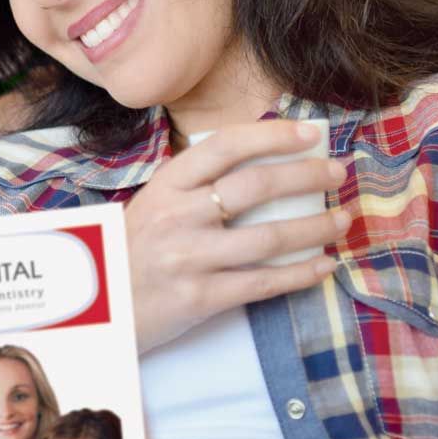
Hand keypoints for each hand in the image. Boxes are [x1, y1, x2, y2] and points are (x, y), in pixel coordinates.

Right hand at [125, 119, 348, 351]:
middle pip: (255, 187)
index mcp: (166, 185)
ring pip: (268, 237)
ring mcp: (189, 258)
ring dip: (315, 227)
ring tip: (342, 219)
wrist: (96, 304)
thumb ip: (197, 184)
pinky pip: (263, 283)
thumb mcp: (154, 203)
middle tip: (336, 172)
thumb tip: (263, 161)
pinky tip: (325, 265)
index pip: (226, 147)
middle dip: (306, 176)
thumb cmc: (132, 248)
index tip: (310, 134)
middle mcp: (178, 216)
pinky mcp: (201, 298)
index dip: (273, 136)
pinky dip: (301, 273)